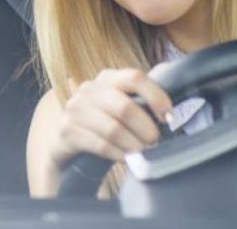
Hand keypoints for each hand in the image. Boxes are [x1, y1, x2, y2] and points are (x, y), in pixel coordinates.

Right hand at [49, 68, 172, 168]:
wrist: (67, 142)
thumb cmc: (104, 123)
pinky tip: (125, 157)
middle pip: (125, 107)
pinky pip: (100, 145)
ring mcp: (75, 109)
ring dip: (133, 145)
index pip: (135, 78)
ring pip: (113, 129)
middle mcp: (89, 89)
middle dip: (145, 128)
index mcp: (107, 78)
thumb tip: (170, 110)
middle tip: (153, 141)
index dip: (156, 97)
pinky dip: (118, 154)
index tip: (168, 117)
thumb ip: (141, 101)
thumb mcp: (120, 105)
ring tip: (141, 151)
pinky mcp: (67, 131)